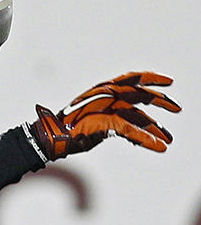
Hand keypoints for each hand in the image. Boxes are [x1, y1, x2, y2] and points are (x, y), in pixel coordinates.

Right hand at [29, 72, 180, 160]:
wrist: (48, 139)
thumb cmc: (67, 133)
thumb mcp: (96, 125)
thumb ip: (114, 123)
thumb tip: (130, 130)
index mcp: (100, 92)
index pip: (130, 79)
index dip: (150, 78)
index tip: (167, 82)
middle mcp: (102, 96)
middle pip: (138, 93)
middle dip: (160, 100)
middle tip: (176, 108)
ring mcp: (101, 108)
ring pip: (137, 114)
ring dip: (155, 128)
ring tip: (167, 139)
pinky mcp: (101, 122)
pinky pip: (130, 130)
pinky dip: (145, 139)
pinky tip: (157, 146)